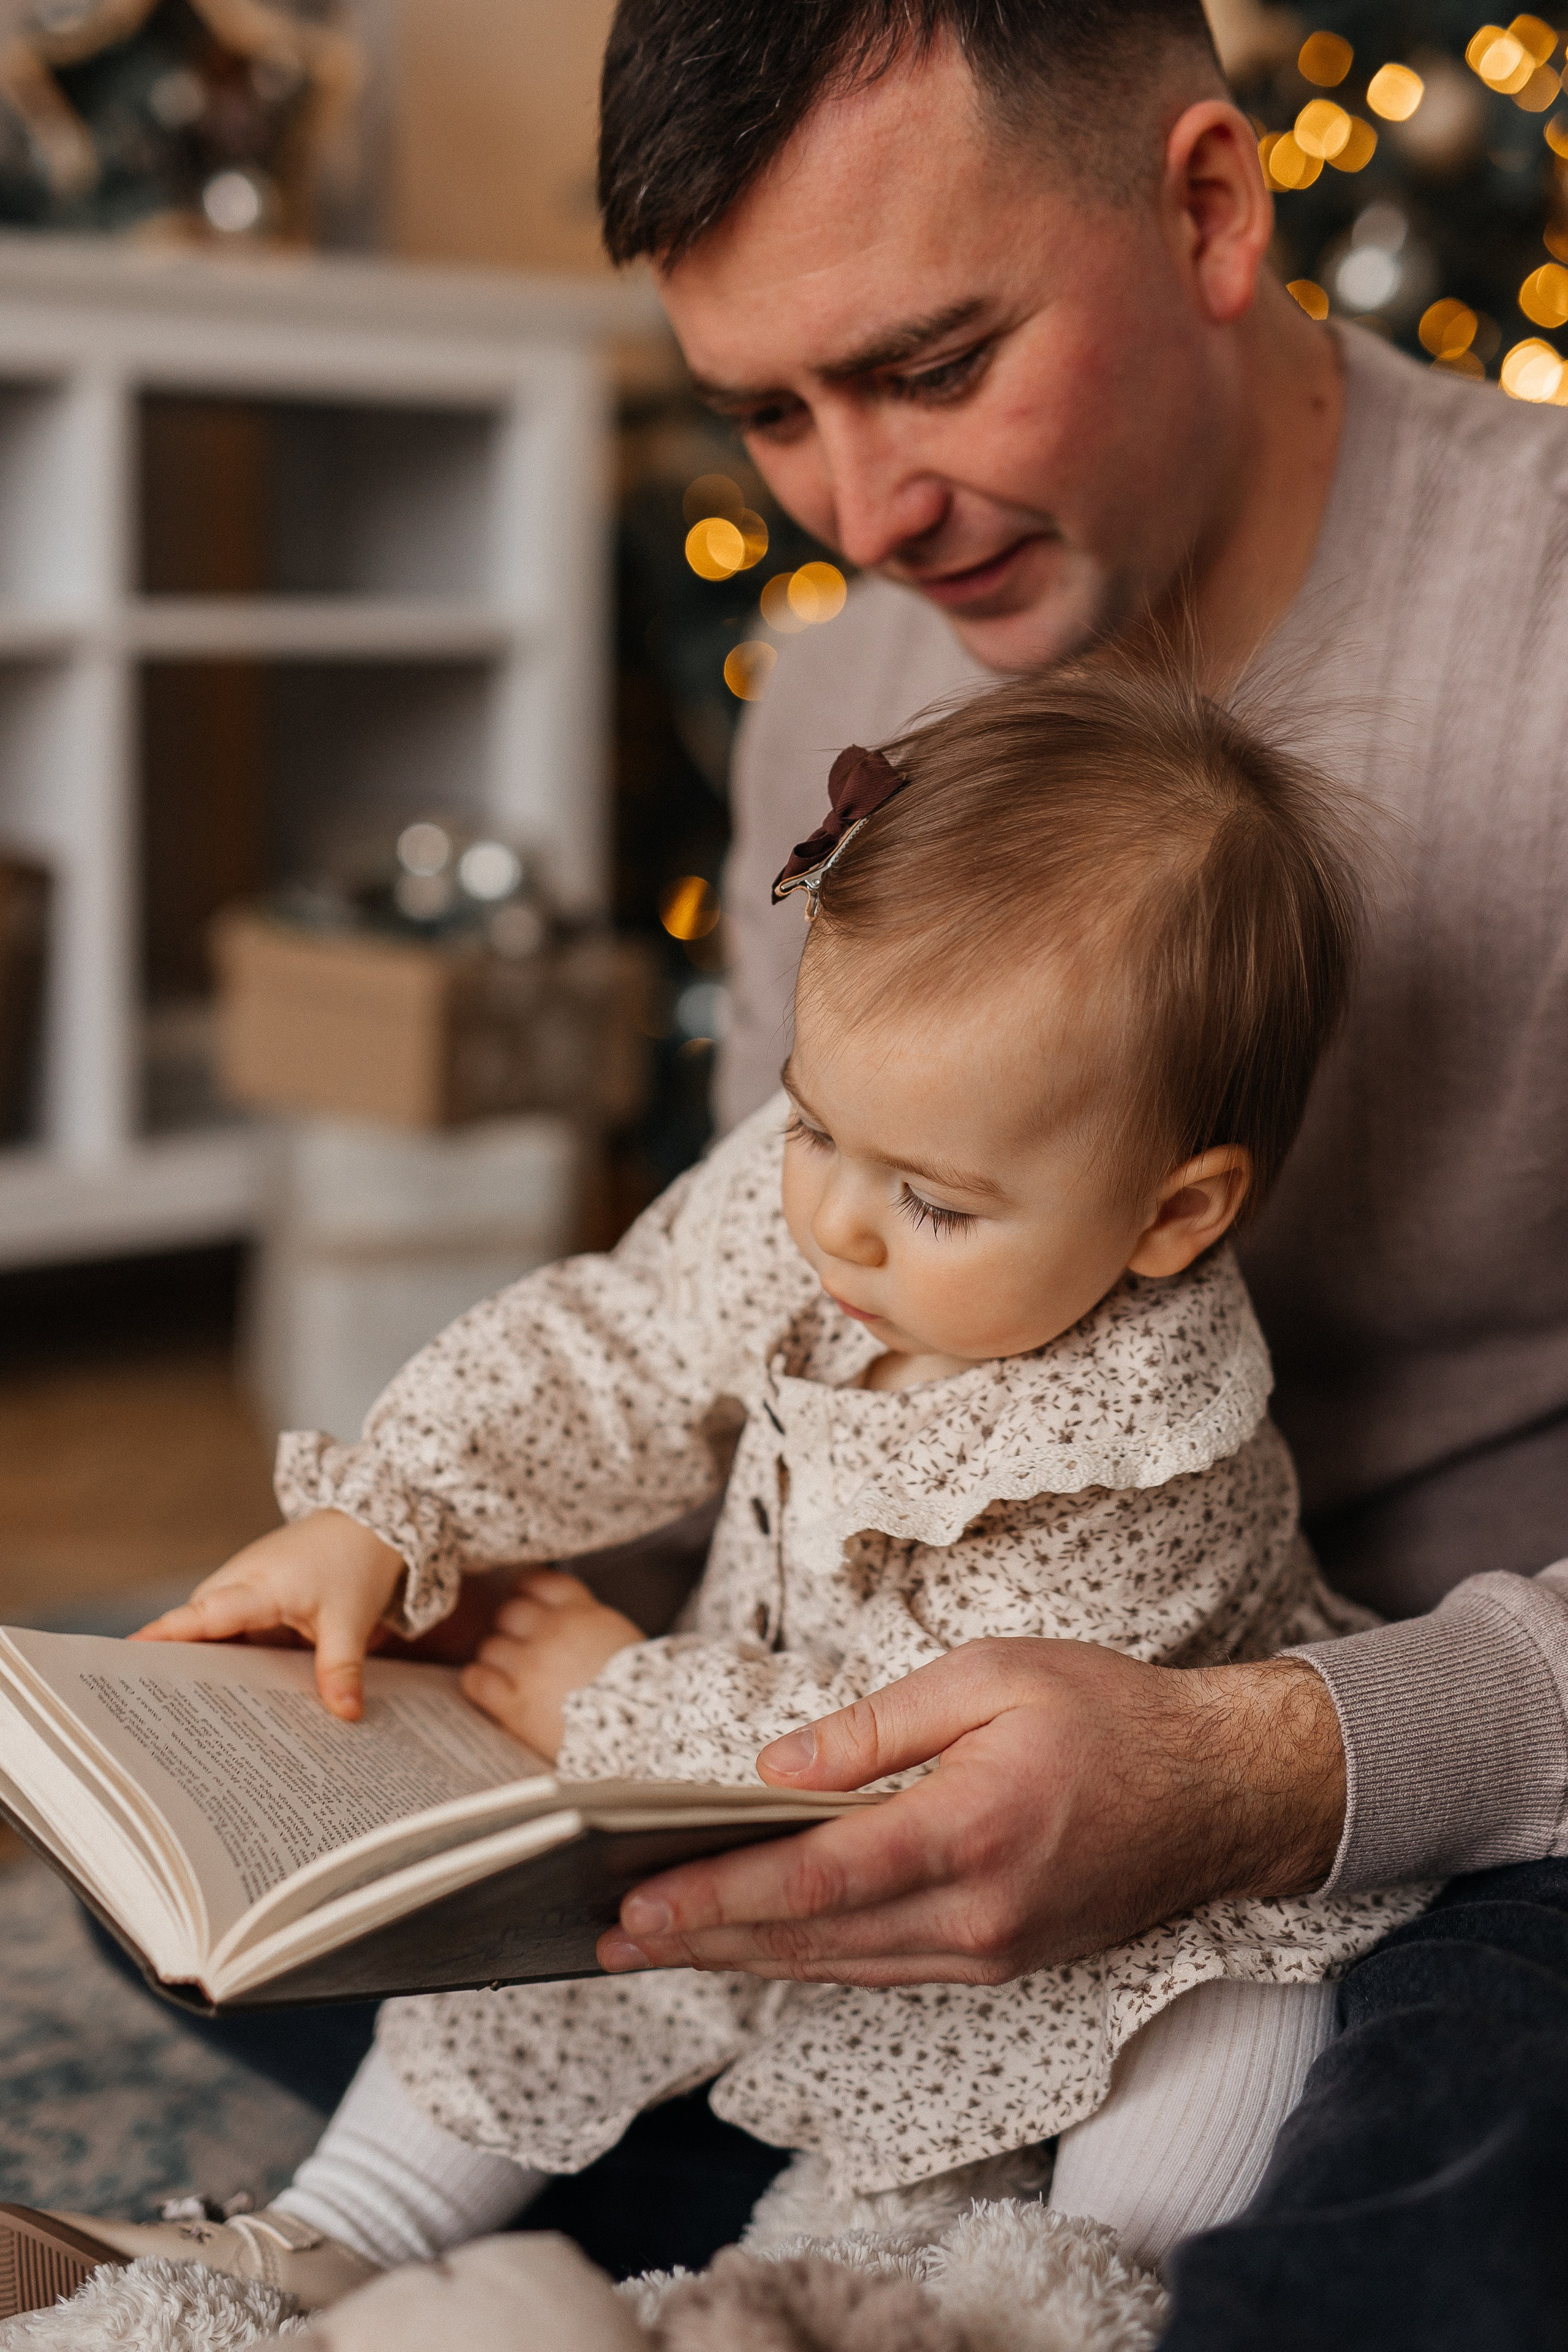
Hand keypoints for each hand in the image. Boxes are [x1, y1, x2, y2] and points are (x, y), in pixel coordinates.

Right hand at [130, 1510, 405, 1721]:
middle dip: (177, 1670)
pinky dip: (232, 1660)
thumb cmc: (356, 1561)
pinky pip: (232, 1633)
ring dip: (206, 1669)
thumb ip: (341, 1668)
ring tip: (188, 1724)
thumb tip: (345, 1714)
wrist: (370, 1522)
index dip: (164, 1638)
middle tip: (157, 1722)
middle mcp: (239, 1585)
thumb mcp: (352, 1620)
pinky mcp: (254, 1598)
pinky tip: (235, 1698)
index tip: (125, 1658)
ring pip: (212, 1635)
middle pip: (195, 1632)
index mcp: (257, 1586)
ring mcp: (244, 1590)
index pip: (200, 1617)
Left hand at [461, 1570, 641, 1758]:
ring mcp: (532, 1666)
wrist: (647, 1728)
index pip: (539, 1582)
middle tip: (520, 1648)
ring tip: (510, 1675)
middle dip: (511, 1629)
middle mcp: (553, 1631)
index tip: (524, 1601)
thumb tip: (561, 1615)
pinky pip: (477, 1680)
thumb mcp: (619, 1636)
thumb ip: (587, 1620)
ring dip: (498, 1659)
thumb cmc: (642, 1688)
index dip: (526, 1591)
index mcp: (582, 1612)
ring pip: (491, 1647)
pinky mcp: (516, 1704)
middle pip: (509, 1612)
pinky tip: (489, 1689)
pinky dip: (479, 1682)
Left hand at [597, 1637, 1345, 1986]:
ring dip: (745, 1957)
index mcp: (970, 1833)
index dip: (717, 1896)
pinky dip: (812, 1957)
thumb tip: (774, 1764)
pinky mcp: (1001, 1962)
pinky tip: (761, 1943)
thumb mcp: (993, 1676)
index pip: (815, 1880)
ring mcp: (991, 1952)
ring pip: (840, 1965)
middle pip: (811, 1940)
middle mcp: (976, 1916)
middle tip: (608, 1939)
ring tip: (659, 1946)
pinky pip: (885, 1967)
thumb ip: (878, 1728)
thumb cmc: (1110, 1716)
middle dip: (702, 1941)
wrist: (1224, 1794)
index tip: (636, 1904)